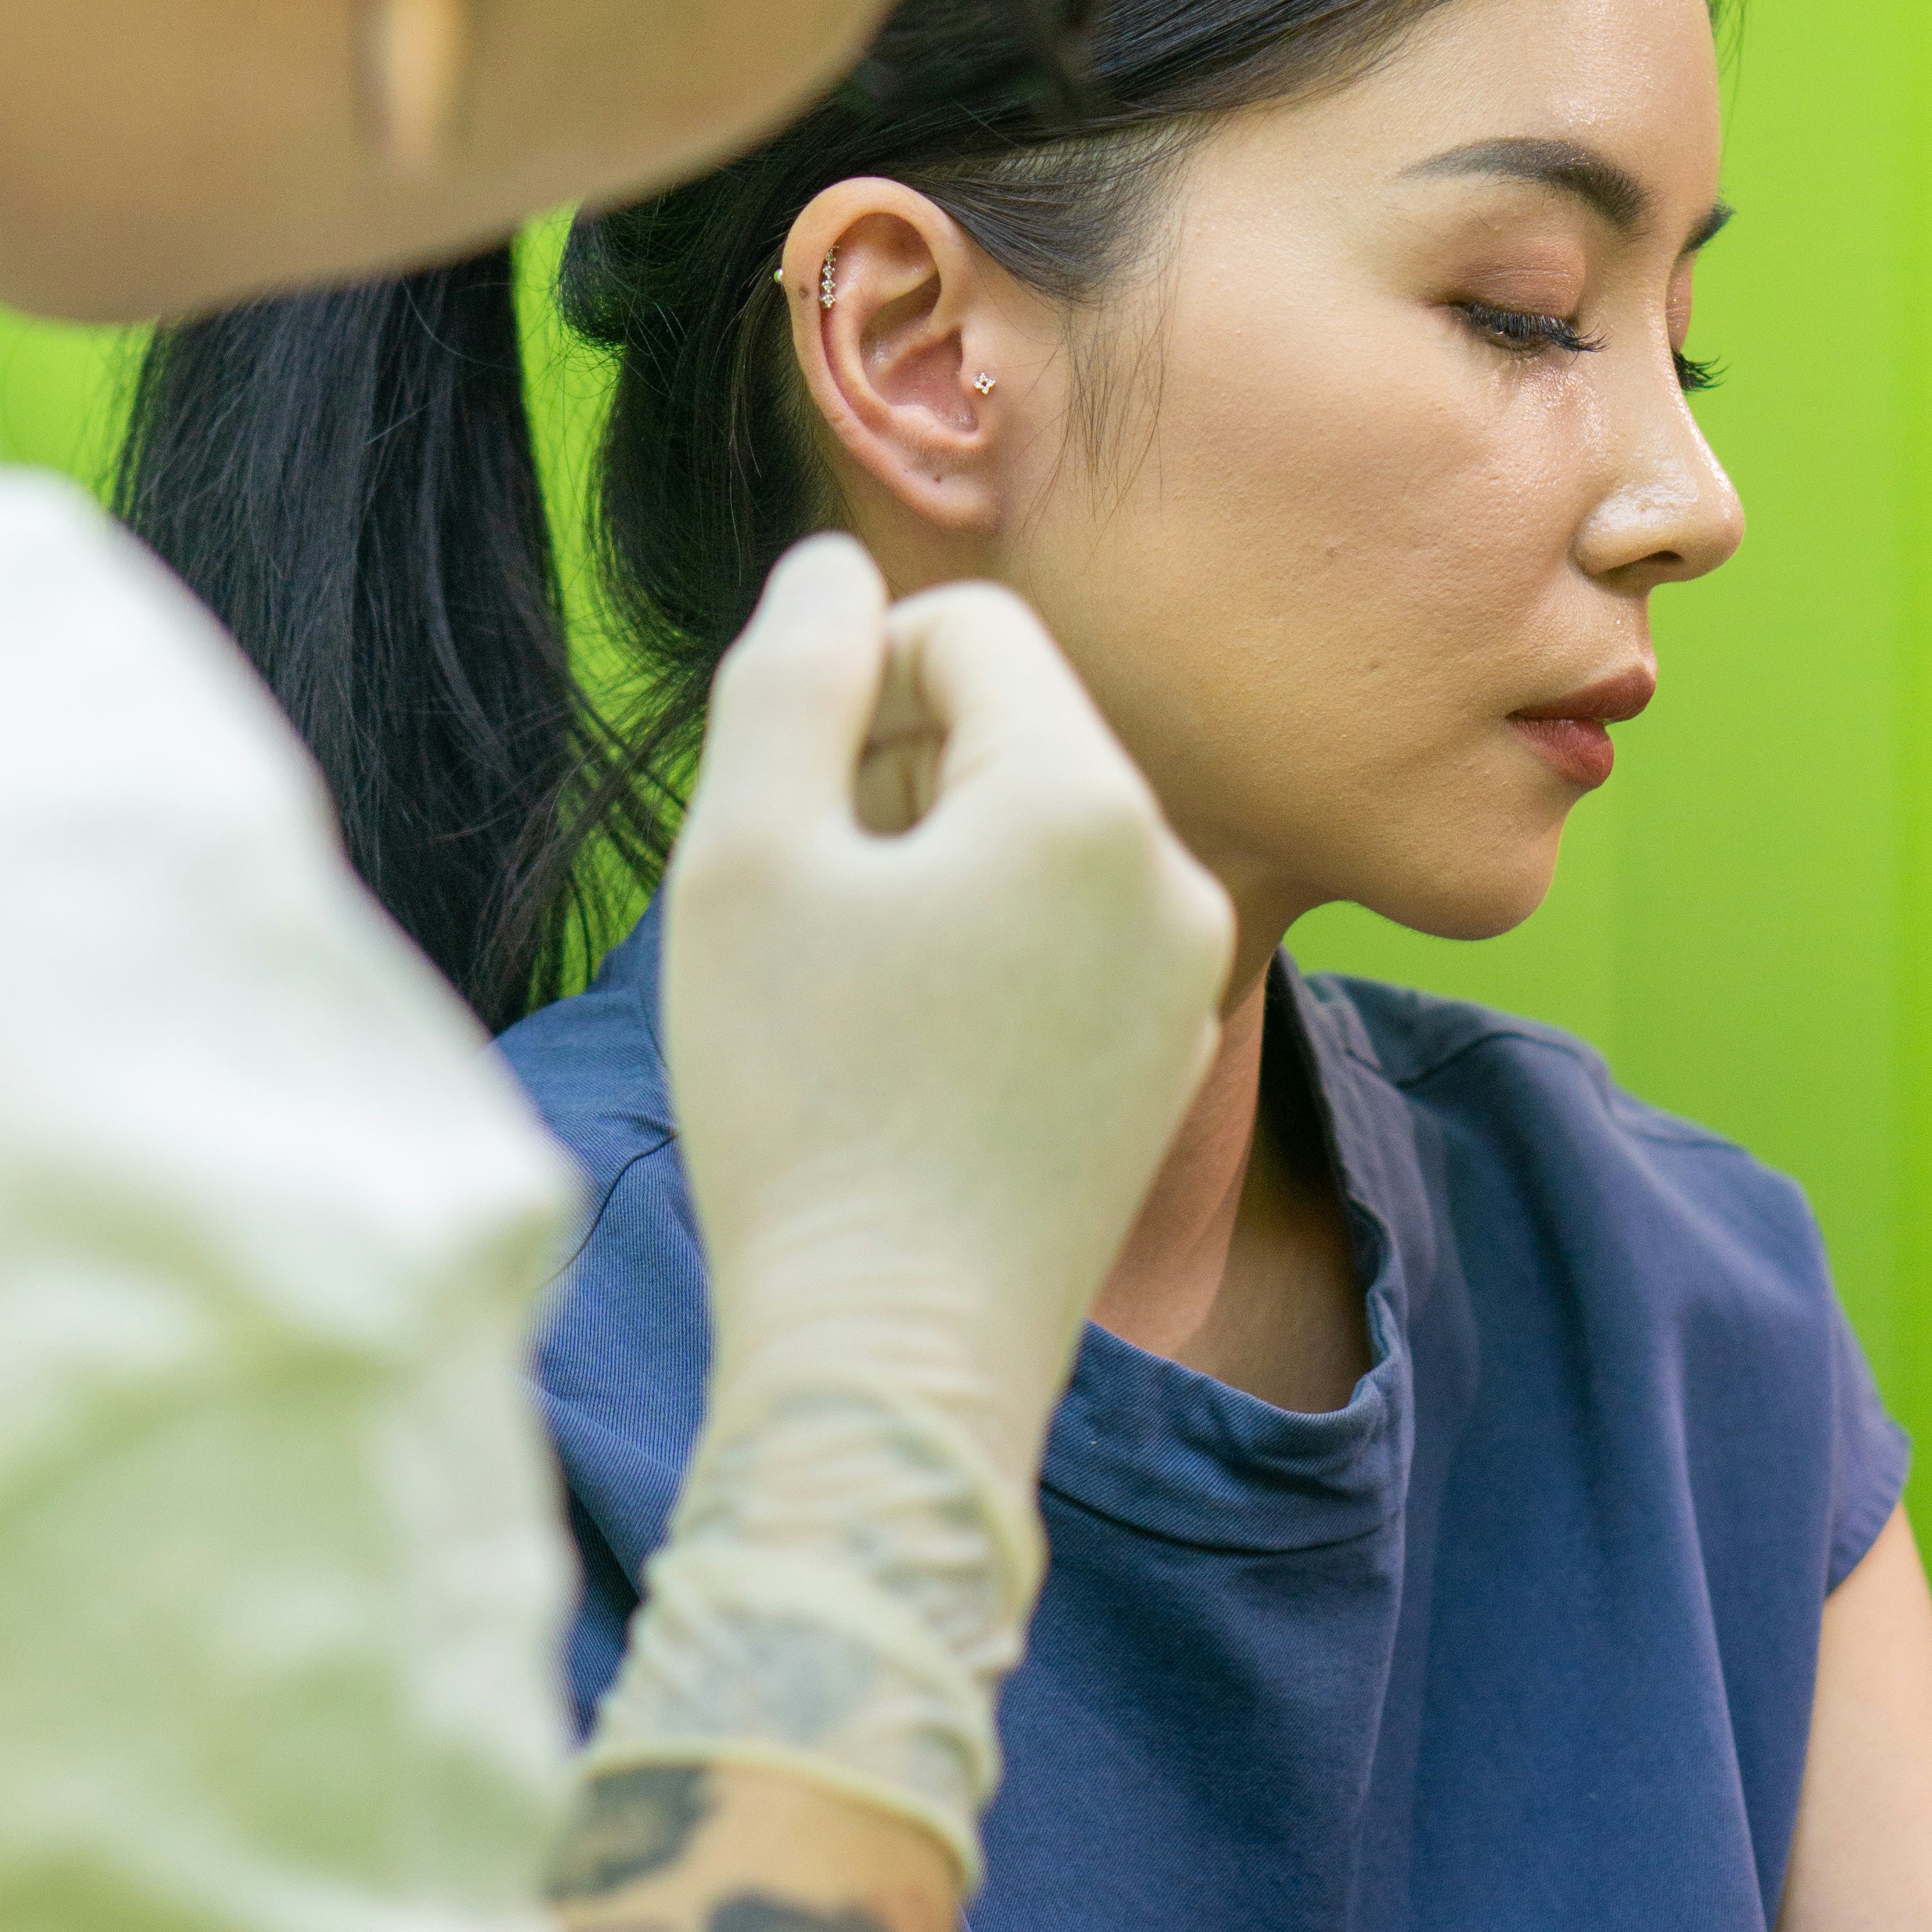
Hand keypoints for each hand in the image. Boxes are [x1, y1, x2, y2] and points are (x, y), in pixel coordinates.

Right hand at [663, 534, 1232, 1502]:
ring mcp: (1185, 977)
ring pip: (1031, 835)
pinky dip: (977, 958)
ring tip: (852, 998)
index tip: (787, 814)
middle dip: (892, 782)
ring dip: (927, 871)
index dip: (850, 688)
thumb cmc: (804, 1100)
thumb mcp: (746, 851)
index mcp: (1086, 799)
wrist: (894, 1361)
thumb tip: (835, 570)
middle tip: (808, 921)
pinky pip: (1064, 937)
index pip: (966, 627)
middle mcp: (1173, 872)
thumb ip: (790, 673)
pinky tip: (909, 1064)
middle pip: (1008, 730)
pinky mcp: (1164, 1064)